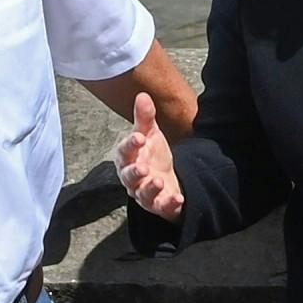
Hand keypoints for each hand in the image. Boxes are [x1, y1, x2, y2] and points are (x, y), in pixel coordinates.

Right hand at [114, 92, 184, 219]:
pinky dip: (169, 203)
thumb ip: (145, 118)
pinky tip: (178, 198)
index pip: (125, 151)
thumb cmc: (150, 154)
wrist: (164, 177)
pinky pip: (162, 207)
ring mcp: (144, 193)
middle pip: (129, 177)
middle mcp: (132, 178)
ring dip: (150, 189)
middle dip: (135, 172)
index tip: (139, 137)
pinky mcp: (158, 205)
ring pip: (143, 194)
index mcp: (128, 158)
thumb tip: (142, 95)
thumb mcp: (150, 134)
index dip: (130, 144)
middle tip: (143, 168)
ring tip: (158, 181)